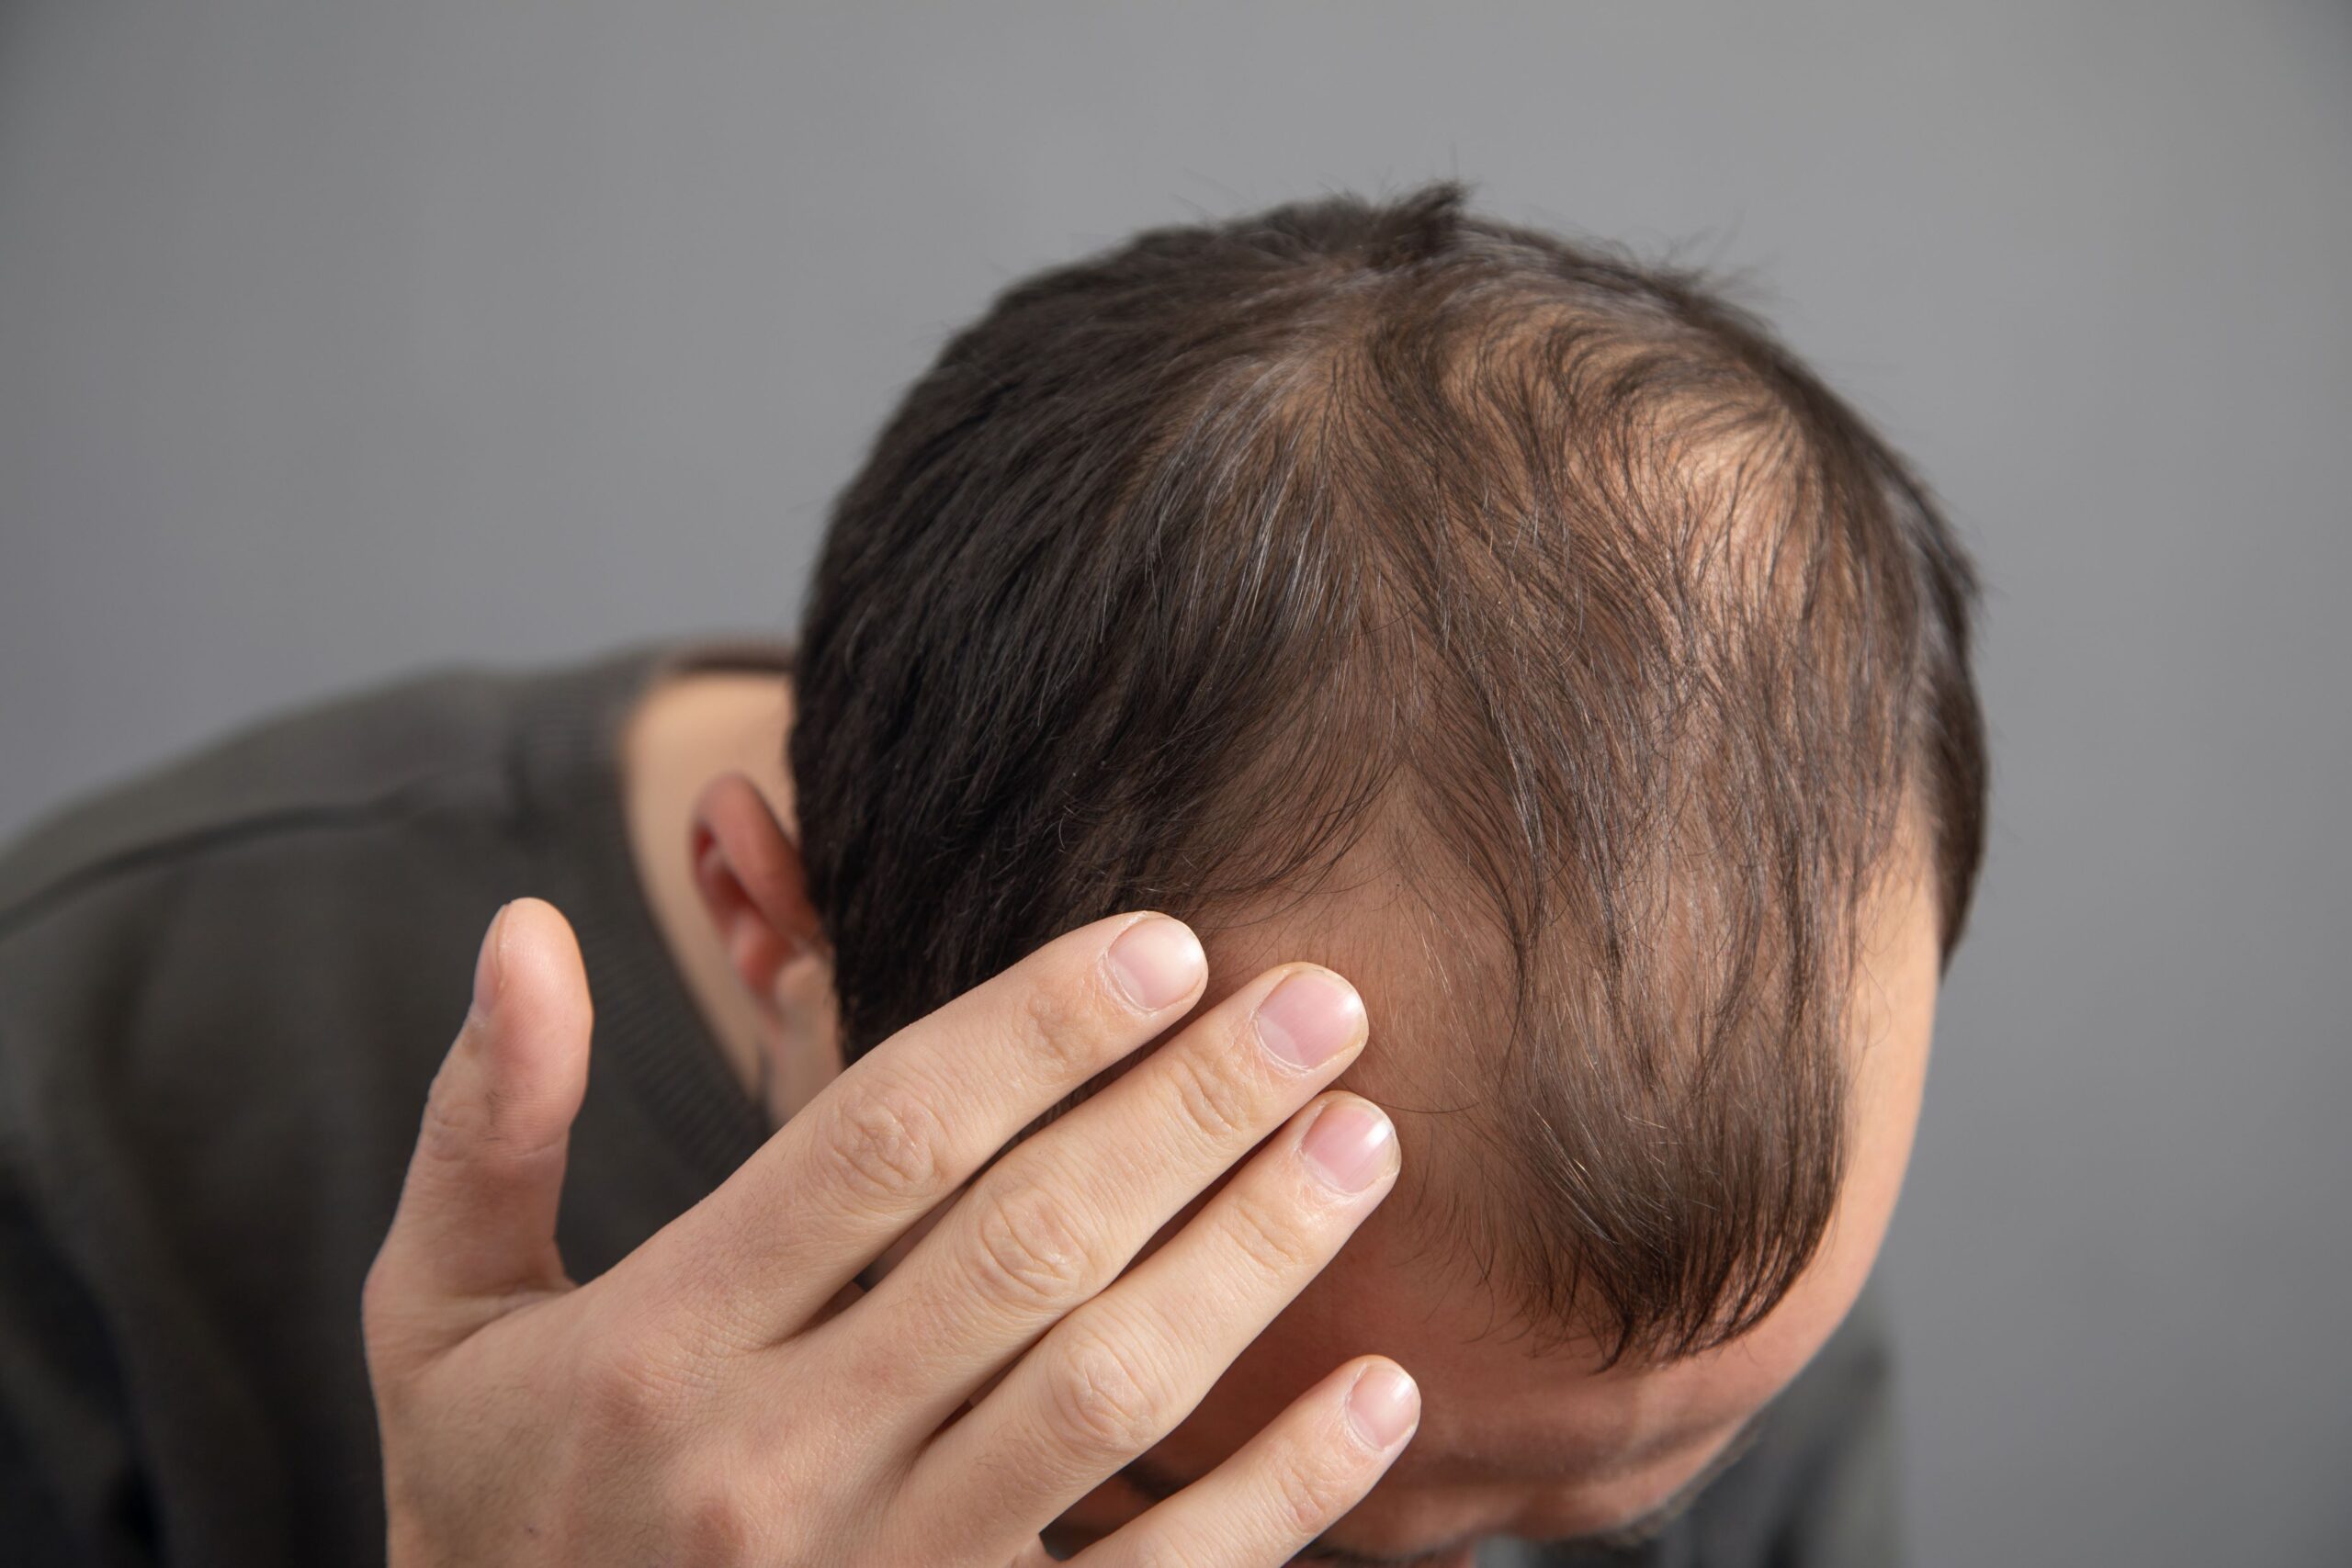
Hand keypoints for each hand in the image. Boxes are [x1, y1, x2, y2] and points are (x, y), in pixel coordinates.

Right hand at [362, 897, 1416, 1564]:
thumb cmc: (499, 1522)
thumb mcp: (439, 1328)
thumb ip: (485, 1127)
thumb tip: (527, 924)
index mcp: (657, 1346)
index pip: (882, 1139)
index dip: (1037, 1026)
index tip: (1167, 943)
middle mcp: (771, 1465)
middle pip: (1026, 1241)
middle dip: (1190, 1107)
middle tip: (1323, 1001)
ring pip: (1107, 1390)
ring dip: (1255, 1257)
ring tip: (1364, 1139)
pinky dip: (1283, 1492)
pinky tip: (1382, 1387)